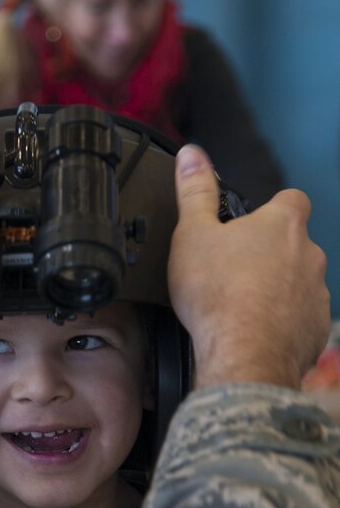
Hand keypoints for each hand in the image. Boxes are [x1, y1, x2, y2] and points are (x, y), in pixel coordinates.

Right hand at [169, 145, 329, 389]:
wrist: (244, 351)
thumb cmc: (217, 293)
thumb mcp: (192, 234)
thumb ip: (194, 192)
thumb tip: (192, 155)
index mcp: (280, 224)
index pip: (290, 200)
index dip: (271, 210)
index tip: (250, 224)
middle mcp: (309, 253)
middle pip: (294, 244)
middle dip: (270, 255)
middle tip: (234, 272)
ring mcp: (316, 291)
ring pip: (298, 281)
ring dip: (277, 289)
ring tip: (240, 305)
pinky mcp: (316, 326)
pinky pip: (300, 317)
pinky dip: (281, 321)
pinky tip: (253, 329)